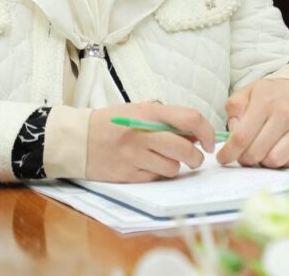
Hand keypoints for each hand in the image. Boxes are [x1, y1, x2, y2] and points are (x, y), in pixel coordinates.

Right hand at [86, 103, 215, 181]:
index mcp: (149, 113)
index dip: (207, 132)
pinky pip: (156, 178)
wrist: (79, 139)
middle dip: (196, 157)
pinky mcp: (128, 175)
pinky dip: (158, 174)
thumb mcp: (138, 111)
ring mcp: (135, 156)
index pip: (190, 119)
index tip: (209, 142)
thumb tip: (196, 136)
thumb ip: (166, 119)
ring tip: (163, 159)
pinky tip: (148, 166)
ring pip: (173, 168)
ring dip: (175, 167)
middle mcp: (143, 134)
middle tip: (194, 157)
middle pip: (185, 149)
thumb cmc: (112, 123)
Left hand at [216, 79, 288, 167]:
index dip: (229, 152)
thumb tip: (231, 134)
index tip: (223, 159)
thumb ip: (235, 109)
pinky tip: (278, 152)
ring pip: (274, 161)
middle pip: (256, 152)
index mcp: (265, 102)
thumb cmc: (275, 95)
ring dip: (264, 162)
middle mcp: (285, 115)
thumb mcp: (250, 92)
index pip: (242, 136)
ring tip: (262, 152)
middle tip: (243, 155)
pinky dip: (281, 162)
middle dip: (245, 159)